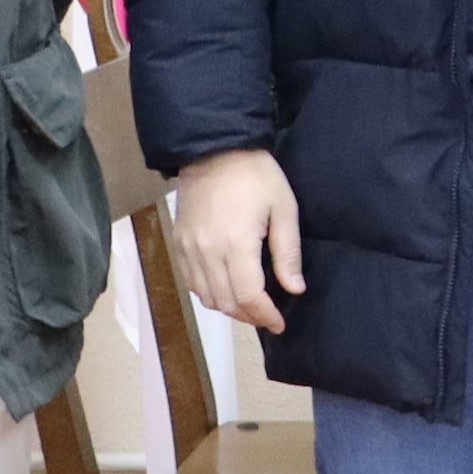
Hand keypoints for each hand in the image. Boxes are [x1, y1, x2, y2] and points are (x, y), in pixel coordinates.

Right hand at [169, 147, 303, 334]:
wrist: (214, 150)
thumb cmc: (255, 176)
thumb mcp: (283, 208)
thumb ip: (288, 252)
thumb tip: (294, 289)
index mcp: (236, 244)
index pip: (249, 297)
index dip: (265, 316)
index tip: (279, 323)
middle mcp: (207, 252)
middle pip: (226, 302)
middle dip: (250, 316)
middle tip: (268, 316)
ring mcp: (188, 250)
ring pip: (206, 297)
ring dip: (229, 308)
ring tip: (250, 306)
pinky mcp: (178, 244)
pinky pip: (191, 283)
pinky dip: (208, 294)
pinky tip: (225, 289)